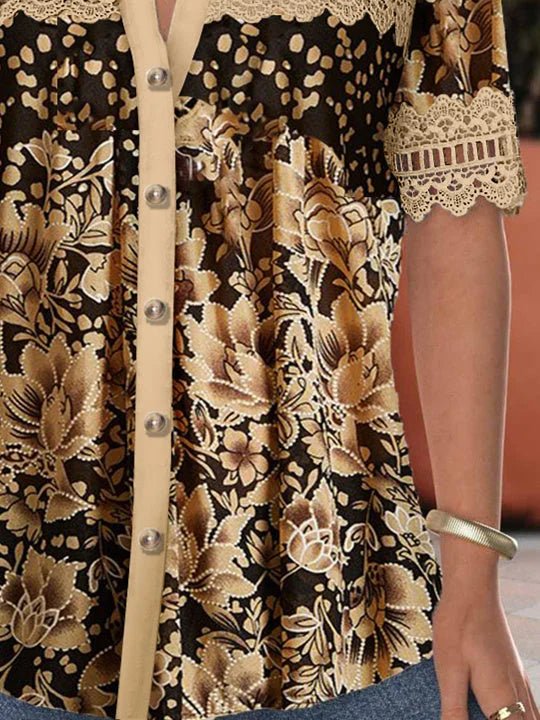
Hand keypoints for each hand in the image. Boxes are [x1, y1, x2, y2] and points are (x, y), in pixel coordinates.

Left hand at [432, 582, 538, 719]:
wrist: (473, 590)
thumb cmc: (457, 628)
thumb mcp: (449, 670)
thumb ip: (454, 710)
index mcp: (502, 698)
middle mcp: (518, 693)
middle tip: (482, 719)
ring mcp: (520, 681)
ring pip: (531, 718)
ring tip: (493, 717)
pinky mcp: (515, 671)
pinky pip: (528, 707)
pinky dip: (521, 719)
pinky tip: (502, 715)